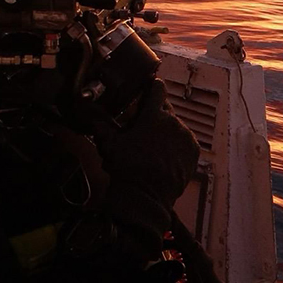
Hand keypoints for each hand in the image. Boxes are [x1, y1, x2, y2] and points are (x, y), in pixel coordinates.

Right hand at [98, 79, 199, 257]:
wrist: (147, 197)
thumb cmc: (127, 168)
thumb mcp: (110, 144)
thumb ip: (101, 124)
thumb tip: (89, 113)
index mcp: (154, 116)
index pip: (157, 89)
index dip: (152, 86)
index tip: (150, 86)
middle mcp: (174, 122)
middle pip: (166, 109)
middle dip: (156, 114)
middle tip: (144, 127)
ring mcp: (186, 137)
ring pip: (176, 126)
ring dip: (166, 131)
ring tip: (153, 146)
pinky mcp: (194, 151)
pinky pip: (185, 141)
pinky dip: (177, 144)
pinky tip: (164, 155)